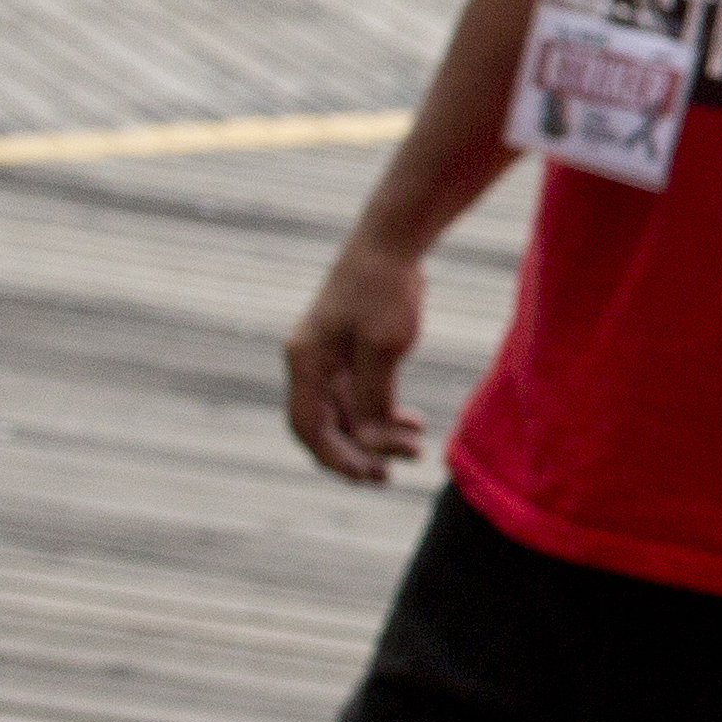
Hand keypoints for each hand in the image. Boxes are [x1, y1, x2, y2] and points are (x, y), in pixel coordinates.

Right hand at [285, 238, 430, 482]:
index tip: (367, 476)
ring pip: (348, 413)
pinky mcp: (352, 352)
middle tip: (391, 476)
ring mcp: (330, 358)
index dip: (334, 457)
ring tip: (415, 450)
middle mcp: (311, 364)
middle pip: (327, 425)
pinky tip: (412, 424)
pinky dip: (384, 413)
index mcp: (306, 363)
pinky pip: (362, 395)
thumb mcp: (383, 347)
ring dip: (377, 436)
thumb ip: (375, 398)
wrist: (393, 245)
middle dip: (358, 453)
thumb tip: (372, 444)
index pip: (307, 427)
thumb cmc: (384, 291)